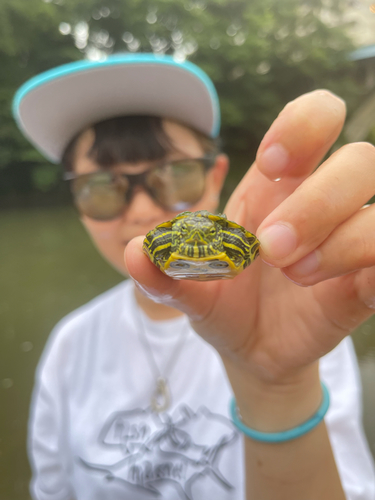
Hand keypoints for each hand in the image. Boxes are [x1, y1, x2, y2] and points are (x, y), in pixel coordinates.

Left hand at [125, 90, 374, 387]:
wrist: (248, 350)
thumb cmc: (222, 303)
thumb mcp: (189, 289)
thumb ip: (165, 272)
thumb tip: (135, 252)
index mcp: (277, 188)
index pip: (317, 118)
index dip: (305, 124)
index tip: (271, 164)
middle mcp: (321, 206)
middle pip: (361, 159)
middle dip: (317, 201)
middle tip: (270, 249)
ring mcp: (349, 244)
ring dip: (339, 241)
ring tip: (295, 276)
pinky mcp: (364, 286)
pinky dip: (374, 270)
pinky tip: (349, 287)